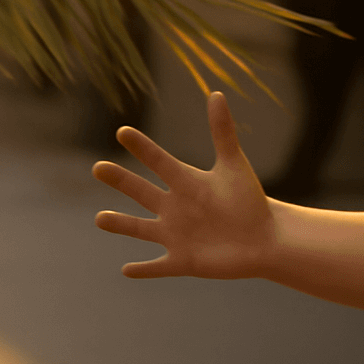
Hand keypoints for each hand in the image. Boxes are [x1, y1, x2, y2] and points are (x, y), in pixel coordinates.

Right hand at [92, 91, 275, 279]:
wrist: (265, 239)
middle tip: (98, 168)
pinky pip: (159, 267)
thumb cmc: (250, 201)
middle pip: (142, 192)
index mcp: (184, 183)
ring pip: (141, 229)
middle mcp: (173, 207)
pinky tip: (127, 270)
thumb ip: (222, 132)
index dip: (143, 148)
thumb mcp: (235, 166)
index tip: (123, 132)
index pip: (159, 162)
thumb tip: (215, 93)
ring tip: (100, 219)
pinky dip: (145, 270)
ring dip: (121, 224)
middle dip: (121, 181)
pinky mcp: (183, 261)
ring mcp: (175, 235)